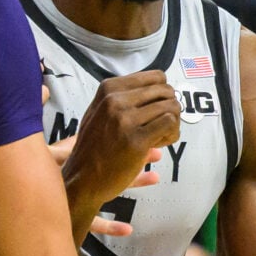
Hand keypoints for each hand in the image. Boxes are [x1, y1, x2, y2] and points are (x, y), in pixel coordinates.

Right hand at [58, 71, 180, 215]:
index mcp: (109, 89)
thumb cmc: (93, 148)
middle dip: (170, 108)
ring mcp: (125, 120)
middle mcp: (116, 100)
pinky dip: (172, 134)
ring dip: (173, 123)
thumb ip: (124, 98)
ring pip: (171, 106)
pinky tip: (160, 144)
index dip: (163, 94)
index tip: (156, 109)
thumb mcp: (99, 112)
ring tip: (161, 137)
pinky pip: (170, 123)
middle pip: (166, 91)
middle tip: (161, 126)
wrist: (82, 178)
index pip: (156, 77)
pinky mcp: (136, 140)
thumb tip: (159, 87)